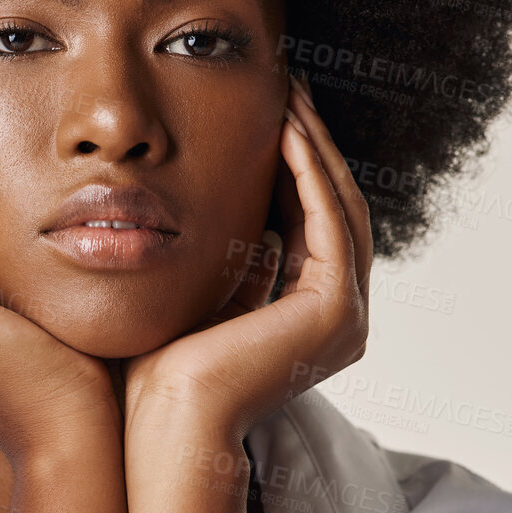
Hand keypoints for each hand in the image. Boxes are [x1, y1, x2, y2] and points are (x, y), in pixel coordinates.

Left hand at [121, 78, 371, 444]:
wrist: (163, 425)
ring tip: (289, 95)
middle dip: (314, 146)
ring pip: (342, 208)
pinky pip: (330, 220)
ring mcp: (348, 318)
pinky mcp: (336, 310)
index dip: (297, 166)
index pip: (315, 225)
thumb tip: (247, 226)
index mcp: (315, 322)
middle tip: (289, 88)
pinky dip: (310, 172)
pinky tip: (286, 130)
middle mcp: (343, 321)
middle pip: (338, 210)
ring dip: (315, 148)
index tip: (272, 113)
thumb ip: (239, 266)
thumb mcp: (207, 300)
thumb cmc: (163, 376)